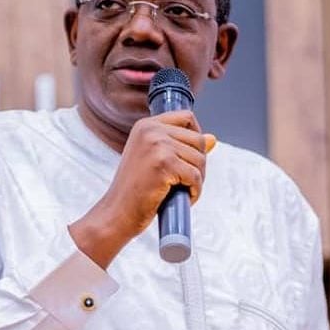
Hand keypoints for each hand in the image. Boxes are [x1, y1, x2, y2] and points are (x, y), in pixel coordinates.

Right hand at [69, 110, 215, 268]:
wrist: (117, 212)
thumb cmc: (135, 188)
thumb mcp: (155, 159)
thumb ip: (181, 145)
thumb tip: (213, 139)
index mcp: (146, 125)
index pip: (186, 117)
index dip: (196, 136)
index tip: (189, 157)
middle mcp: (151, 130)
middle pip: (198, 140)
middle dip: (199, 164)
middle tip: (186, 182)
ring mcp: (157, 145)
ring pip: (200, 159)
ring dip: (197, 179)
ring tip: (182, 190)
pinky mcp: (164, 164)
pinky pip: (195, 176)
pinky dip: (195, 191)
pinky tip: (183, 198)